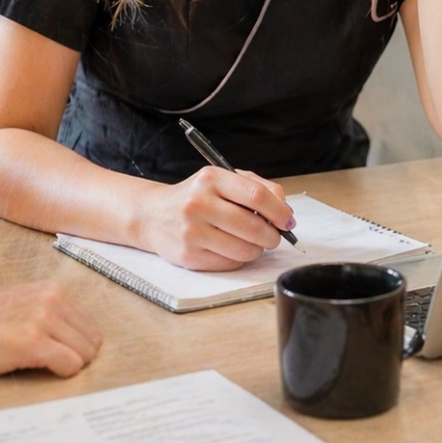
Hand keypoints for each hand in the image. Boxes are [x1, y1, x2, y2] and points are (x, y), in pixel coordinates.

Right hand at [0, 281, 101, 378]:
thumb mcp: (20, 304)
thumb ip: (48, 312)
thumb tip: (78, 337)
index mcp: (52, 290)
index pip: (89, 325)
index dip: (77, 345)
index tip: (57, 354)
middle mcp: (52, 299)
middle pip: (91, 341)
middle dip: (76, 357)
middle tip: (49, 364)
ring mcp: (43, 319)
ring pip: (84, 354)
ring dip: (67, 366)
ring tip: (39, 365)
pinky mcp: (33, 342)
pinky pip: (70, 365)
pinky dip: (60, 373)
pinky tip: (38, 370)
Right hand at [141, 167, 293, 270]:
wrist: (153, 215)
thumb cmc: (196, 196)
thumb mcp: (222, 179)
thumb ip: (257, 187)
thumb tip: (285, 210)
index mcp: (211, 179)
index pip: (257, 196)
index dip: (279, 211)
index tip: (288, 220)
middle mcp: (198, 204)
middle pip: (253, 226)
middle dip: (273, 235)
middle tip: (276, 236)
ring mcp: (192, 231)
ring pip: (244, 250)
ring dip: (258, 249)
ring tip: (254, 242)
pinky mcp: (189, 256)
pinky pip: (230, 263)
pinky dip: (240, 259)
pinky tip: (232, 248)